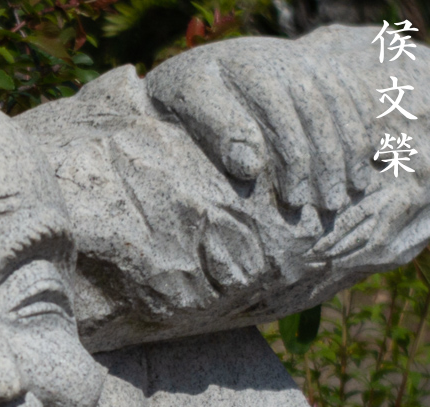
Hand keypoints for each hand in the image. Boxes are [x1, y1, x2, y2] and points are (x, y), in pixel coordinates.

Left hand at [145, 28, 380, 210]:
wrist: (194, 73)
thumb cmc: (182, 98)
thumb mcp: (188, 104)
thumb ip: (220, 130)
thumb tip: (251, 167)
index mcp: (247, 65)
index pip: (283, 119)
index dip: (295, 163)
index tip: (295, 202)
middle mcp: (283, 57)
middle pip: (318, 114)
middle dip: (327, 164)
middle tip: (328, 207)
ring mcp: (306, 60)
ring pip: (343, 106)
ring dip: (351, 151)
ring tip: (351, 192)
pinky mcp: (321, 67)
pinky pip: (354, 96)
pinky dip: (364, 128)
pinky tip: (366, 162)